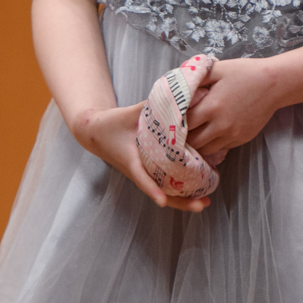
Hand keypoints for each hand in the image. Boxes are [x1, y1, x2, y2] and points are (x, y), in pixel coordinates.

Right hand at [69, 102, 206, 212]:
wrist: (97, 133)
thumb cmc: (111, 123)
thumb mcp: (128, 113)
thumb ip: (150, 106)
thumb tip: (177, 97)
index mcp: (130, 159)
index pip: (141, 177)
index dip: (152, 189)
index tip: (162, 201)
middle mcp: (139, 171)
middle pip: (160, 192)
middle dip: (180, 202)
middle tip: (201, 206)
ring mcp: (145, 174)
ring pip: (165, 192)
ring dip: (184, 199)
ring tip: (205, 202)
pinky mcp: (150, 171)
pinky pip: (167, 184)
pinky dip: (182, 188)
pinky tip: (200, 188)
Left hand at [183, 57, 282, 160]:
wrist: (274, 84)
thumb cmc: (245, 73)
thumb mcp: (218, 68)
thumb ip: (197, 76)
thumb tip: (178, 83)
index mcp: (211, 106)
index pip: (184, 123)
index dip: (175, 122)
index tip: (170, 120)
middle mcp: (220, 125)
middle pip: (193, 141)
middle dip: (183, 138)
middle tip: (178, 132)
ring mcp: (232, 135)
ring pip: (206, 149)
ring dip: (198, 144)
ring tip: (193, 136)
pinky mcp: (241, 139)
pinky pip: (221, 148)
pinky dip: (212, 144)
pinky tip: (210, 135)